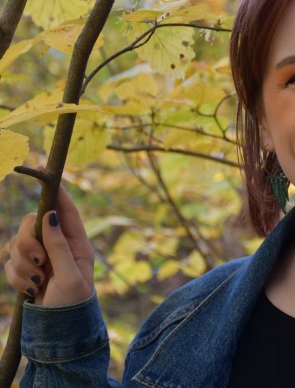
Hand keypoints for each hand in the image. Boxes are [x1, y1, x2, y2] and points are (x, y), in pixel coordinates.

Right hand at [4, 182, 94, 306]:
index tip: (43, 170)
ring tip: (39, 282)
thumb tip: (50, 214)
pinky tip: (32, 291)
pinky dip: (17, 278)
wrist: (61, 333)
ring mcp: (40, 257)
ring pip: (16, 243)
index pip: (64, 208)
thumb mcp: (71, 275)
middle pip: (31, 223)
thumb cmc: (73, 304)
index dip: (54, 189)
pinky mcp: (26, 270)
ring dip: (24, 265)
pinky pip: (9, 264)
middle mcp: (57, 244)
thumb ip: (59, 246)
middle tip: (40, 260)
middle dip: (29, 240)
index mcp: (76, 241)